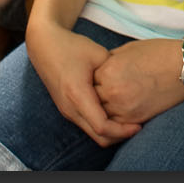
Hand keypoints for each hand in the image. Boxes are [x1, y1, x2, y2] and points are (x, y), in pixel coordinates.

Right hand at [26, 22, 140, 146]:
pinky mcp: (67, 110)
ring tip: (129, 121)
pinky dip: (103, 126)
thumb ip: (114, 74)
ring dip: (112, 132)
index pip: (102, 126)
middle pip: (99, 137)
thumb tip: (133, 89)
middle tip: (138, 126)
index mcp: (77, 94)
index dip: (123, 130)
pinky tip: (116, 114)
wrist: (44, 45)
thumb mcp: (99, 55)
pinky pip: (88, 126)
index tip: (139, 125)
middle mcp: (70, 108)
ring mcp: (67, 111)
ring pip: (93, 134)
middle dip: (120, 136)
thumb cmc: (72, 46)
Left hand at [93, 38, 183, 124]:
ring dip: (103, 109)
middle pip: (92, 98)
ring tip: (111, 101)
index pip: (89, 79)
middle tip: (101, 91)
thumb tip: (98, 69)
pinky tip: (119, 111)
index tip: (98, 77)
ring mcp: (124, 107)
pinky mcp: (136, 119)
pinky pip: (116, 124)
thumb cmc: (159, 53)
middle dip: (95, 95)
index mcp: (108, 70)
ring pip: (101, 114)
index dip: (93, 78)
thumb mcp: (128, 49)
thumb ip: (109, 61)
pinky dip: (115, 120)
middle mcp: (112, 91)